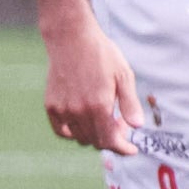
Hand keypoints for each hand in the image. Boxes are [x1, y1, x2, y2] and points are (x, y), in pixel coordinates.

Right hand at [41, 21, 146, 155]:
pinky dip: (73, 132)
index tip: (131, 150)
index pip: (110, 141)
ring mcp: (63, 109)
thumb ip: (130, 104)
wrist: (72, 38)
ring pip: (80, 137)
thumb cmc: (101, 55)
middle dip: (112, 138)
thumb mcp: (124, 76)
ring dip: (94, 134)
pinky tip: (84, 121)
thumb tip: (137, 126)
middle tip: (120, 123)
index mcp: (99, 106)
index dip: (122, 148)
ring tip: (104, 116)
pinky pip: (62, 131)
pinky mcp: (51, 105)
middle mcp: (78, 111)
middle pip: (96, 141)